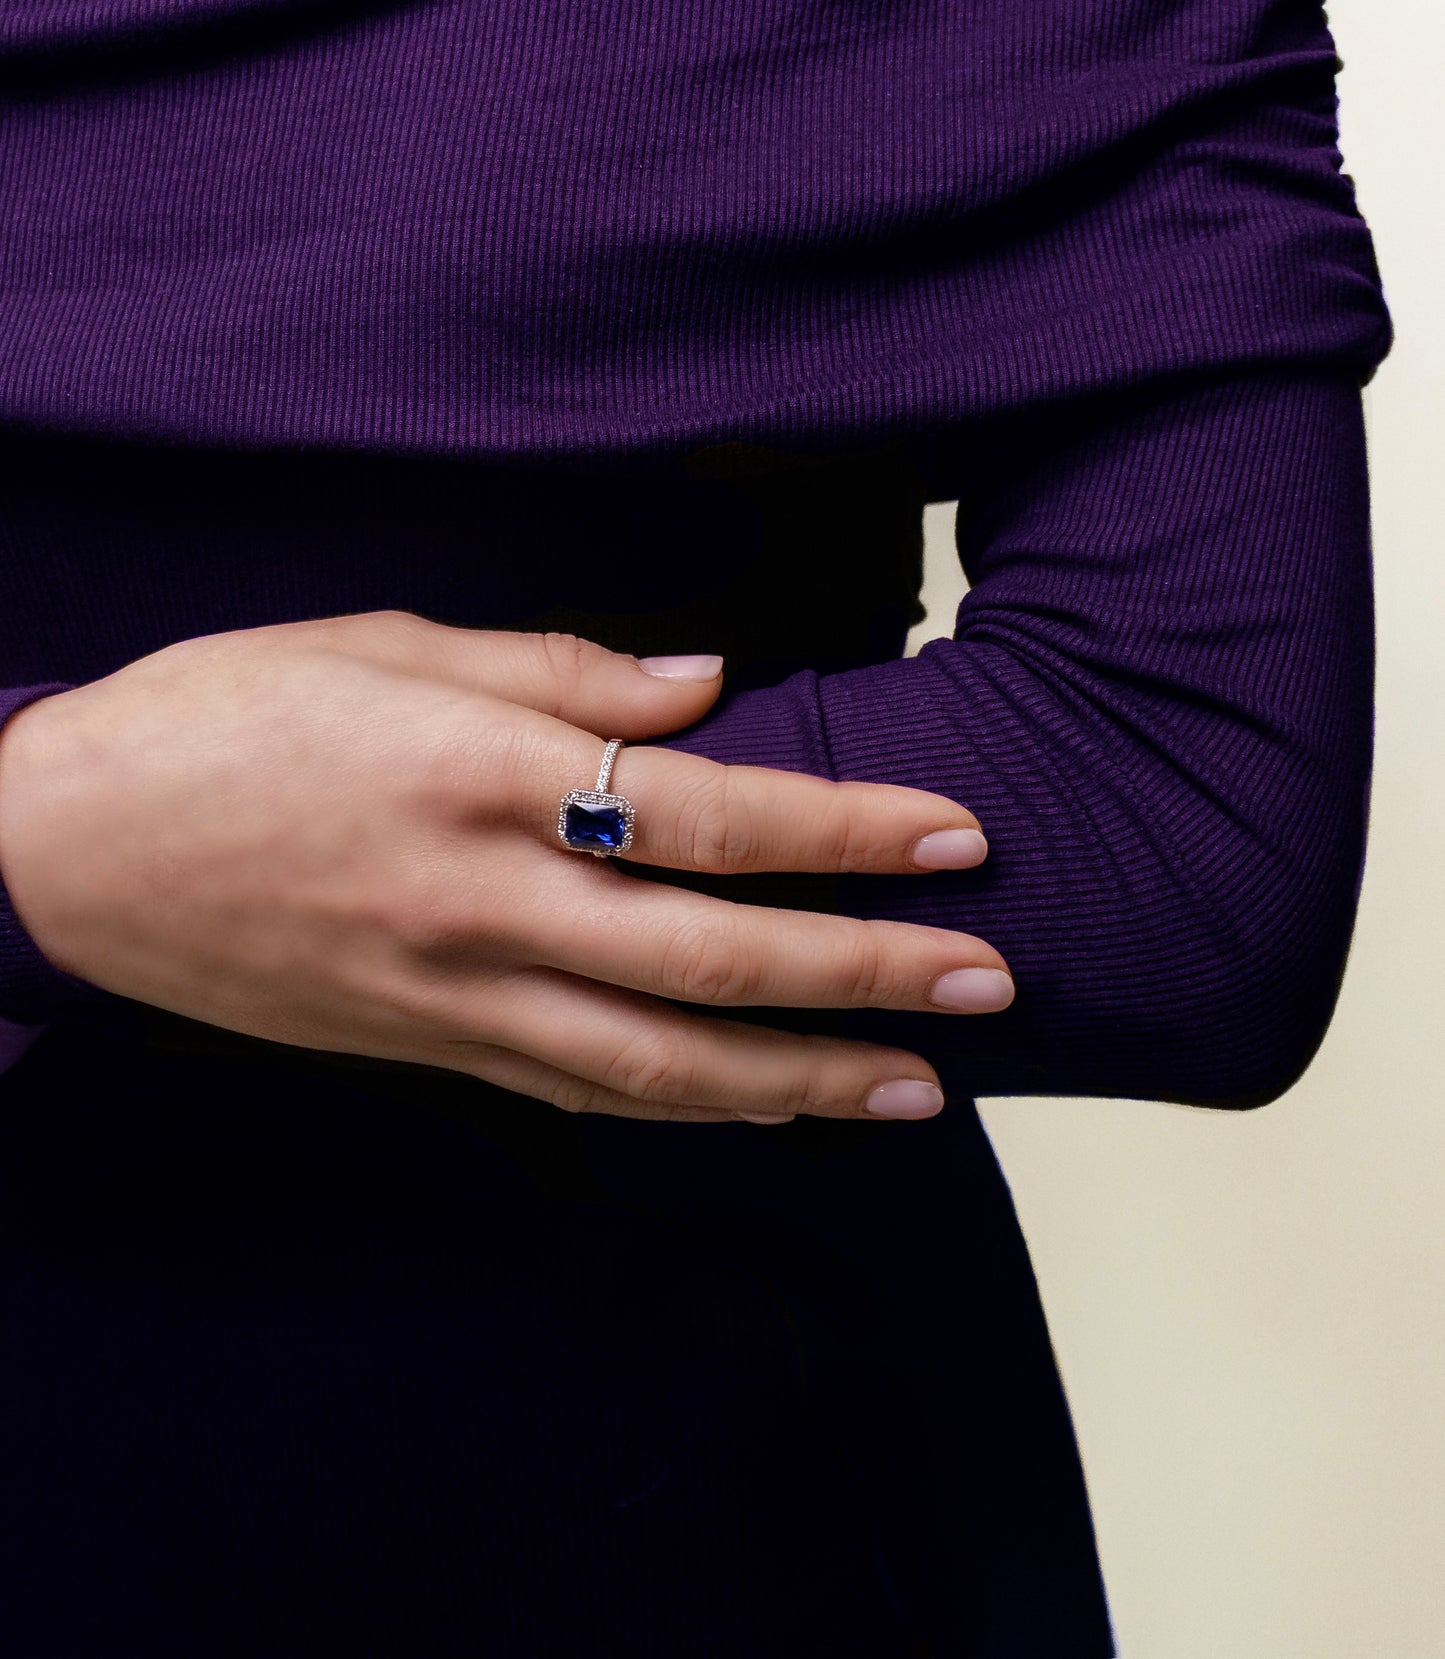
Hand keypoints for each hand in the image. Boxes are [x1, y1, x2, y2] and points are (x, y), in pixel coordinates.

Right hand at [0, 612, 1012, 1124]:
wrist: (63, 852)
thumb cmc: (220, 720)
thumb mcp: (378, 645)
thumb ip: (556, 668)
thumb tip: (706, 685)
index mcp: (477, 774)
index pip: (703, 813)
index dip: (841, 830)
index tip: (954, 836)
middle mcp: (480, 902)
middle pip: (708, 956)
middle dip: (864, 973)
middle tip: (991, 981)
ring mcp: (453, 997)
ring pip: (658, 1064)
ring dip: (802, 1079)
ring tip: (922, 1086)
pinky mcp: (427, 1052)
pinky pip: (583, 1094)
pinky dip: (692, 1107)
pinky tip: (772, 1108)